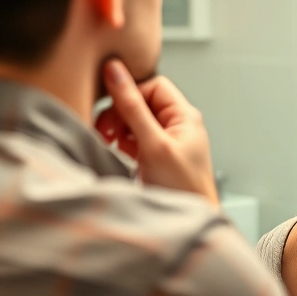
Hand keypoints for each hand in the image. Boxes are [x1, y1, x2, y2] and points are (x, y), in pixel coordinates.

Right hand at [95, 60, 218, 205]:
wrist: (189, 224)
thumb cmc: (182, 187)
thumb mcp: (153, 144)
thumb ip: (133, 107)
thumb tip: (115, 71)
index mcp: (184, 116)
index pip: (153, 85)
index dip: (130, 94)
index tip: (112, 110)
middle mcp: (177, 125)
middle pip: (142, 102)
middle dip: (120, 113)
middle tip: (107, 131)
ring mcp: (167, 141)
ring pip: (135, 120)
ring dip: (119, 128)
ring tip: (110, 142)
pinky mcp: (156, 156)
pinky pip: (135, 138)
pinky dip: (123, 142)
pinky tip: (117, 152)